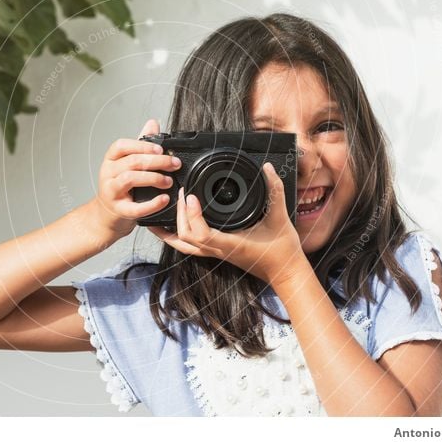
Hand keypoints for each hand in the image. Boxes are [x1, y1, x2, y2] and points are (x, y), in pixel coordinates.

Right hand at [88, 118, 181, 242]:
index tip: (160, 149)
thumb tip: (153, 123)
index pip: (121, 146)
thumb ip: (141, 144)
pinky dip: (152, 204)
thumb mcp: (128, 163)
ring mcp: (111, 191)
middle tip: (174, 164)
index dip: (142, 146)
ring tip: (168, 181)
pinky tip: (163, 199)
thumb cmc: (120, 186)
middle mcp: (108, 173)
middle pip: (132, 162)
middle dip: (157, 161)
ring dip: (153, 178)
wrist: (107, 213)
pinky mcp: (118, 209)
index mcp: (111, 159)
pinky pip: (135, 207)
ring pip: (130, 179)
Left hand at [148, 162, 306, 285]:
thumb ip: (274, 191)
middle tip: (182, 193)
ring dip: (169, 230)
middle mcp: (219, 250)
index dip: (192, 216)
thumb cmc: (282, 250)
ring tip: (157, 214)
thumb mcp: (280, 218)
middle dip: (179, 215)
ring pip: (183, 246)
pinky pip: (190, 247)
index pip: (202, 234)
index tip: (191, 196)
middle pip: (186, 238)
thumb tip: (268, 168)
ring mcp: (216, 253)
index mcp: (231, 244)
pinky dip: (176, 237)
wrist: (285, 273)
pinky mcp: (217, 253)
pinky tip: (170, 227)